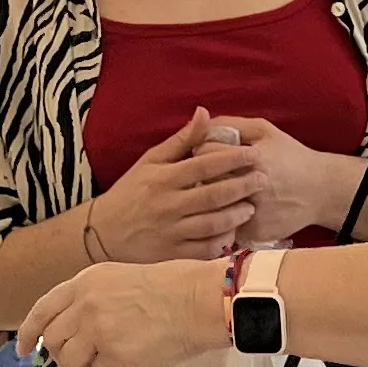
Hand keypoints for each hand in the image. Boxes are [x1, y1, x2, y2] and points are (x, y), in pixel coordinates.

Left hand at [19, 257, 227, 366]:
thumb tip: (81, 331)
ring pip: (69, 361)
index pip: (44, 308)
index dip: (28, 331)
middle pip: (52, 339)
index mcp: (86, 281)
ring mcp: (98, 329)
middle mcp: (85, 303)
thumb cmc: (172, 289)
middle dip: (60, 358)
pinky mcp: (115, 354)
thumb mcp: (122, 280)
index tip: (23, 349)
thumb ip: (95, 300)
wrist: (198, 300)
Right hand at [88, 107, 263, 265]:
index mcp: (164, 179)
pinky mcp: (171, 253)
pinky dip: (221, 242)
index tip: (254, 155)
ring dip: (236, 216)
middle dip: (242, 187)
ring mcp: (170, 231)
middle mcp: (168, 205)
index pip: (204, 166)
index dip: (232, 160)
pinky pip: (203, 250)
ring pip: (211, 225)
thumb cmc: (131, 191)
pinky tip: (232, 233)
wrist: (104, 231)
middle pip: (213, 196)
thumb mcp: (151, 160)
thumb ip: (182, 140)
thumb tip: (205, 112)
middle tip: (263, 180)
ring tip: (251, 208)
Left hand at [210, 116, 347, 241]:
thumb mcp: (265, 131)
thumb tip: (202, 120)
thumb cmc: (290, 156)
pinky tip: (225, 211)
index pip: (206, 153)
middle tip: (204, 173)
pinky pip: (222, 228)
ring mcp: (252, 213)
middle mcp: (252, 188)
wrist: (320, 191)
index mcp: (254, 159)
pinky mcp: (253, 232)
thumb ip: (232, 124)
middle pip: (204, 182)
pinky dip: (219, 220)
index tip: (203, 152)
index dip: (201, 150)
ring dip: (206, 201)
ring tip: (211, 192)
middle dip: (199, 176)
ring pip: (210, 208)